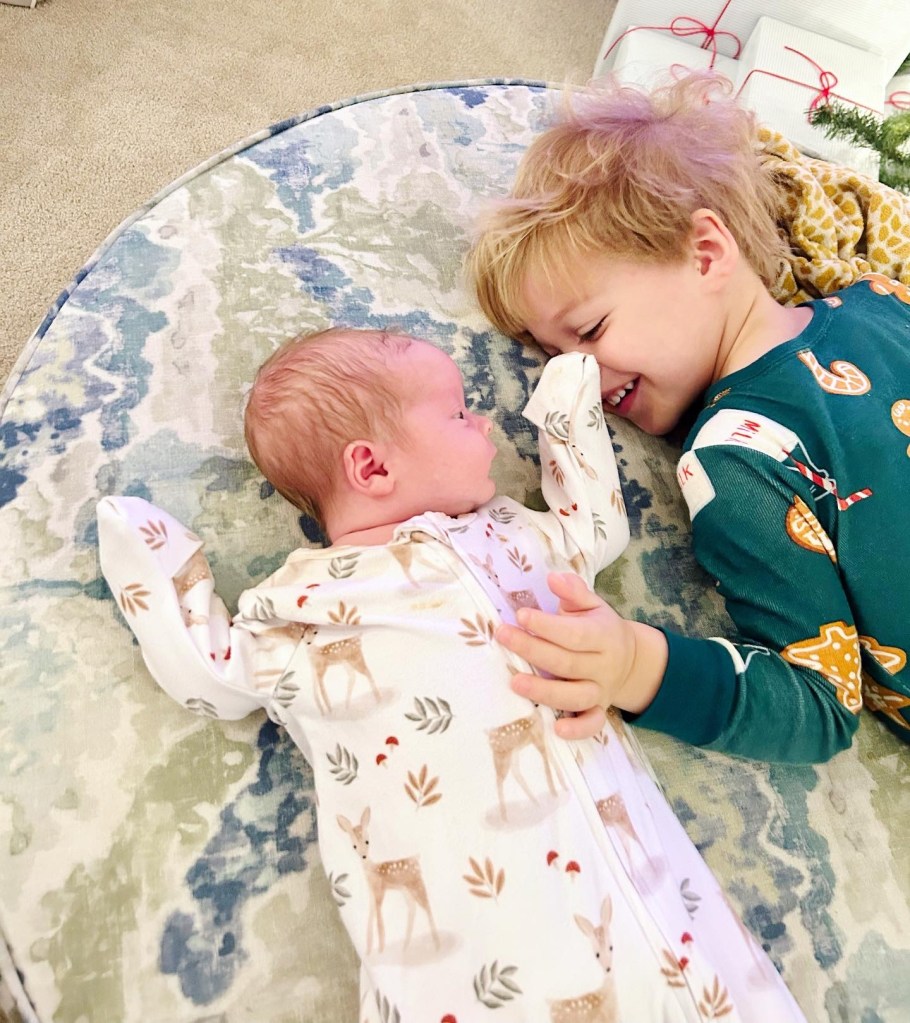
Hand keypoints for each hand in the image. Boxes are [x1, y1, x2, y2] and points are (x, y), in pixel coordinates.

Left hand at [496, 572, 666, 739]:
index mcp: (604, 635)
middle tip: (503, 635)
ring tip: (515, 683)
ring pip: (576, 696)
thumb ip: (574, 591)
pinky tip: (557, 730)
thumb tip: (553, 578)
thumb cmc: (599, 628)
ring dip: (545, 691)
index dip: (547, 625)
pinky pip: (592, 724)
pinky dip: (578, 730)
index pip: (574, 633)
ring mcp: (601, 691)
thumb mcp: (592, 605)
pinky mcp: (598, 710)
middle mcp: (604, 665)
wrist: (631, 660)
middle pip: (567, 662)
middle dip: (533, 649)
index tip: (520, 615)